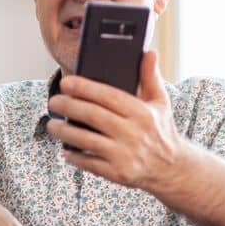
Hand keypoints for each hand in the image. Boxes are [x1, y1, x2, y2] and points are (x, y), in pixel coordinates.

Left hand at [47, 51, 188, 198]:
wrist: (172, 168)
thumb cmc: (161, 131)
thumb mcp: (160, 103)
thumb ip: (151, 77)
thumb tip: (149, 52)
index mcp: (142, 113)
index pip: (108, 96)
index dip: (84, 88)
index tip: (66, 82)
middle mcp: (133, 133)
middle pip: (92, 116)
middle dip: (68, 106)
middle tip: (53, 102)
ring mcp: (125, 155)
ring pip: (86, 140)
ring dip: (64, 131)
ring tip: (52, 124)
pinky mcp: (118, 173)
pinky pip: (89, 163)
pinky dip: (74, 157)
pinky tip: (65, 150)